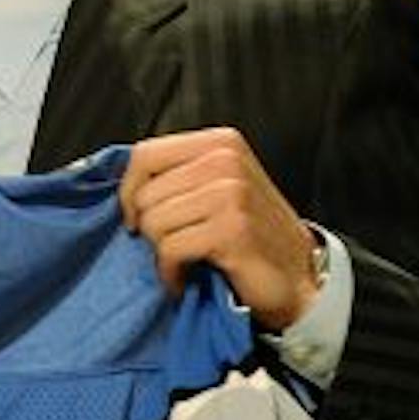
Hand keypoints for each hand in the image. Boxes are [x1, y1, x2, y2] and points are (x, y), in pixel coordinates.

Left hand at [118, 126, 320, 330]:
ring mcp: (231, 192)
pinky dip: (171, 272)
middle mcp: (226, 160)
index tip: (136, 217)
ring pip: (154, 222)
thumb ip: (177, 175)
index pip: (144, 154)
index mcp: (219, 143)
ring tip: (185, 261)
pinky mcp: (232, 228)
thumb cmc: (250, 235)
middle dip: (150, 229)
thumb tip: (121, 183)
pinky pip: (170, 249)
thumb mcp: (217, 188)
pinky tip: (187, 277)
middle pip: (145, 194)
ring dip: (162, 253)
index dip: (129, 191)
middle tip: (176, 246)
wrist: (297, 275)